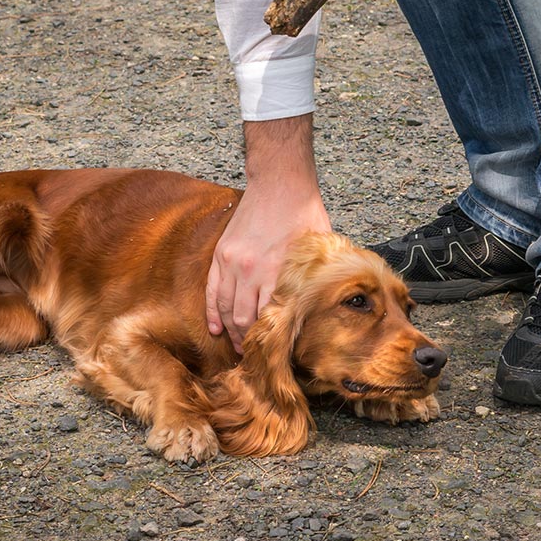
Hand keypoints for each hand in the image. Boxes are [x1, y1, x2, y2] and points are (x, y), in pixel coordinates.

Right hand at [206, 115, 329, 351]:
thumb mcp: (320, 248)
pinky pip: (212, 291)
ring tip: (237, 347)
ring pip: (226, 309)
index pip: (271, 319)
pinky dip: (212, 313)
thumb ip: (316, 277)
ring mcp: (232, 263)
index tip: (277, 355)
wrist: (280, 182)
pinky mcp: (221, 255)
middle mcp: (251, 271)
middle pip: (245, 320)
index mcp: (278, 272)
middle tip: (255, 358)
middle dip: (249, 343)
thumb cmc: (304, 212)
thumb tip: (328, 303)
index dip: (273, 341)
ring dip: (230, 332)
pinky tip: (215, 328)